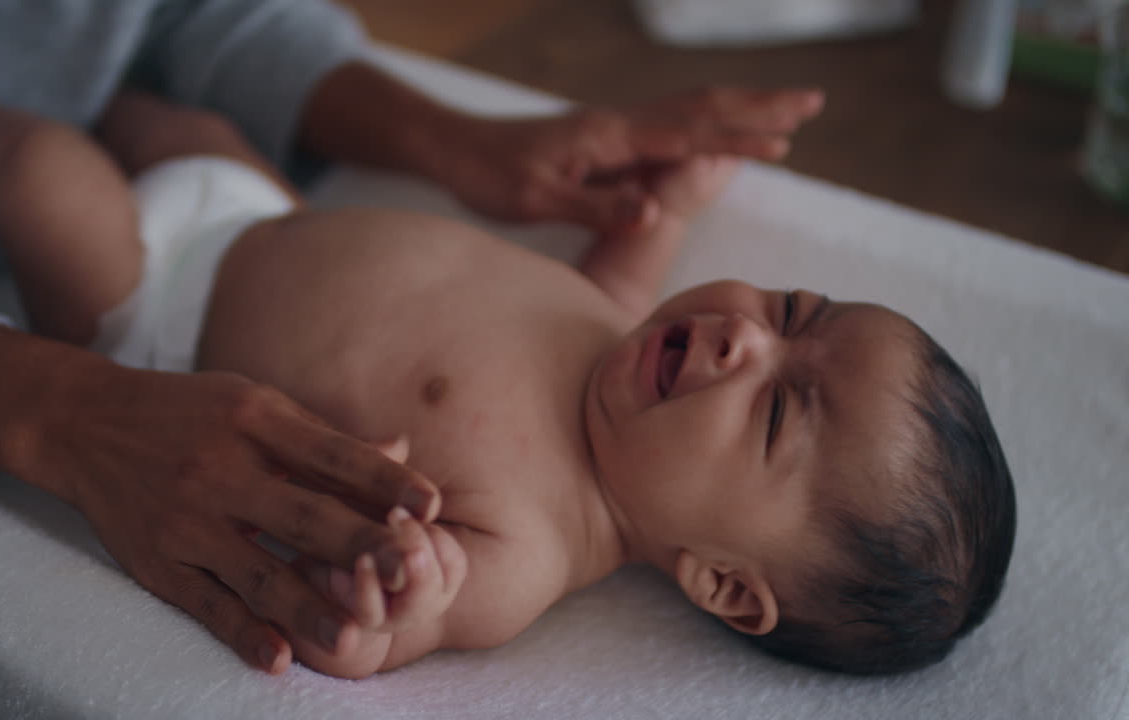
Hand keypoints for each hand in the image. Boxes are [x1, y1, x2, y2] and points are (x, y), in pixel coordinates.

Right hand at [0, 328, 441, 673]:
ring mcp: (186, 518)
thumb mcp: (256, 405)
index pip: (332, 454)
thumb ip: (325, 438)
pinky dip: (240, 631)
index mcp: (256, 421)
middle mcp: (222, 468)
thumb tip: (400, 452)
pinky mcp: (156, 560)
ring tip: (355, 637)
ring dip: (308, 605)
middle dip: (359, 545)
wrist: (82, 422)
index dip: (383, 480)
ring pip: (257, 569)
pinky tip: (277, 657)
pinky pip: (204, 602)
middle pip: (302, 512)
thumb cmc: (189, 412)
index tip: (431, 504)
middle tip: (409, 573)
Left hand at [441, 87, 822, 236]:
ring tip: (783, 111)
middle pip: (701, 108)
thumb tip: (655, 210)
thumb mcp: (537, 199)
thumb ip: (597, 205)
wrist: (454, 147)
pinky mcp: (605, 137)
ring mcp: (613, 126)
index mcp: (608, 135)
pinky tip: (718, 132)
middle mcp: (618, 122)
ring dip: (739, 109)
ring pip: (689, 110)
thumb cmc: (490, 175)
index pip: (686, 136)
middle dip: (758, 107)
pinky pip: (669, 124)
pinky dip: (707, 124)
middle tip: (812, 102)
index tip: (784, 143)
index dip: (735, 141)